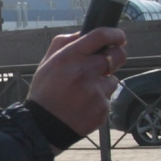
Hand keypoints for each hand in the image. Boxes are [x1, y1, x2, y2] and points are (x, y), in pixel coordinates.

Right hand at [26, 27, 127, 143]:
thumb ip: (63, 44)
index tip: (119, 37)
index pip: (100, 35)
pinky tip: (84, 105)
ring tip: (83, 93)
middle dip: (116, 56)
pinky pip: (108, 98)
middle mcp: (83, 71)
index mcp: (68, 57)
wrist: (42, 127)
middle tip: (107, 63)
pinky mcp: (102, 107)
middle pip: (117, 55)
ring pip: (112, 79)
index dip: (114, 34)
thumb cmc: (45, 92)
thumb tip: (83, 33)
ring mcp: (94, 91)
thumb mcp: (46, 64)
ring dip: (103, 83)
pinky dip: (99, 100)